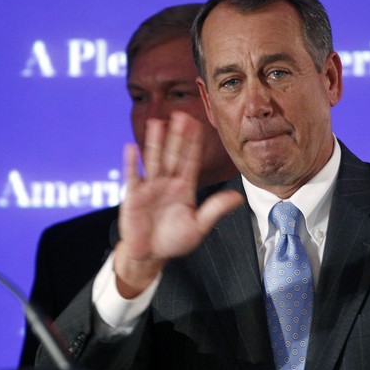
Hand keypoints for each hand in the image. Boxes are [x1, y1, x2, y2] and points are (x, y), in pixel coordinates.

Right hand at [114, 112, 242, 297]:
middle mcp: (167, 183)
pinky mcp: (133, 196)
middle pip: (173, 154)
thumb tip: (239, 197)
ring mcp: (150, 187)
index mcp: (184, 187)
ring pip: (154, 160)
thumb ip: (215, 209)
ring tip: (157, 123)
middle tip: (181, 114)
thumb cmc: (174, 240)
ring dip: (155, 142)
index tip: (198, 124)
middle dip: (177, 135)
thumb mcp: (199, 226)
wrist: (151, 255)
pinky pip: (133, 176)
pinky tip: (131, 147)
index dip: (194, 143)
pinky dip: (131, 163)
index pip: (190, 160)